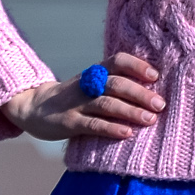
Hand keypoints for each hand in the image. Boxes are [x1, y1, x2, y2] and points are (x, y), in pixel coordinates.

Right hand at [0, 52, 164, 142]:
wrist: (33, 108)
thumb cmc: (73, 99)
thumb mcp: (91, 86)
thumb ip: (115, 85)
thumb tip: (153, 91)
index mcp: (95, 73)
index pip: (117, 61)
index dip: (136, 65)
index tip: (155, 75)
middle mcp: (87, 85)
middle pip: (116, 84)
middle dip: (140, 93)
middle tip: (160, 104)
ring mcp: (77, 104)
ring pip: (107, 104)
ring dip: (131, 111)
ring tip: (150, 119)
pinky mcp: (69, 123)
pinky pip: (93, 125)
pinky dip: (111, 128)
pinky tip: (127, 133)